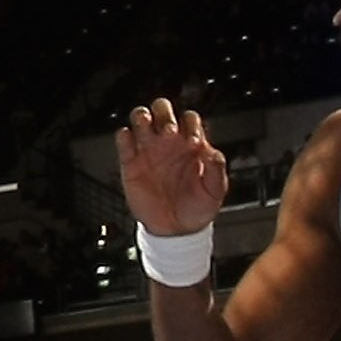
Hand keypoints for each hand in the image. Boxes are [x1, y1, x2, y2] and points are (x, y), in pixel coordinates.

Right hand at [116, 98, 227, 234]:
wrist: (175, 230)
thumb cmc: (197, 208)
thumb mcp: (215, 190)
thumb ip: (216, 169)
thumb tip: (212, 153)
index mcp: (190, 143)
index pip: (189, 119)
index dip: (190, 125)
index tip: (192, 144)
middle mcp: (168, 142)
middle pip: (162, 110)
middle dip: (164, 115)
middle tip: (168, 133)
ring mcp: (148, 150)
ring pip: (141, 118)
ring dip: (142, 118)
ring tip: (147, 130)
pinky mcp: (130, 163)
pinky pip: (124, 141)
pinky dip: (124, 137)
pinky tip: (129, 142)